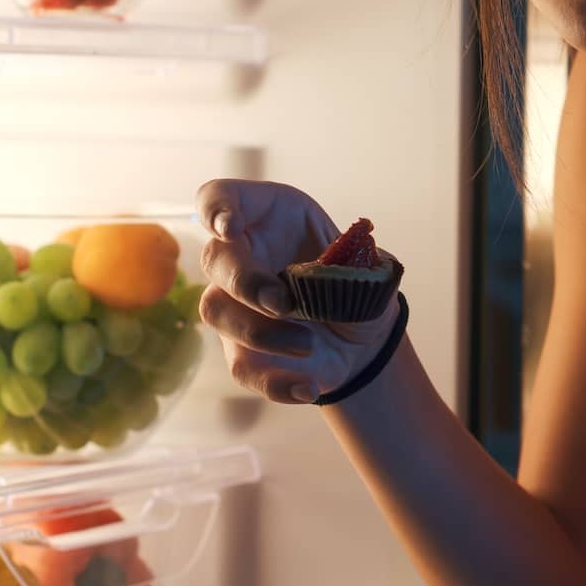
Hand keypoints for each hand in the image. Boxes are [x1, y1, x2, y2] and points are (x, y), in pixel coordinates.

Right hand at [195, 179, 399, 404]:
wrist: (363, 336)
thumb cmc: (357, 284)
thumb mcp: (369, 268)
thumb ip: (356, 266)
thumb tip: (341, 275)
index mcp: (268, 216)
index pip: (219, 198)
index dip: (216, 208)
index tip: (228, 228)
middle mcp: (242, 255)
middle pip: (215, 259)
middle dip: (245, 282)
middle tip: (283, 303)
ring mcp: (235, 304)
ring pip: (217, 312)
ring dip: (260, 331)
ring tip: (308, 345)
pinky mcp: (242, 349)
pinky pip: (241, 367)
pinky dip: (275, 382)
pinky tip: (308, 388)